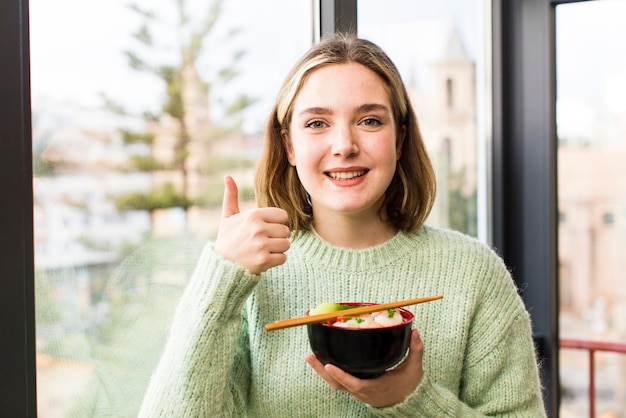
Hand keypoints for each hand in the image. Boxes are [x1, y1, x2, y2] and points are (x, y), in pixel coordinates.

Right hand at [214, 175, 290, 273]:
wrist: (221, 264)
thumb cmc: (227, 238)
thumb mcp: (228, 216)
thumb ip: (231, 196)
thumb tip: (227, 176)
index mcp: (254, 215)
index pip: (283, 216)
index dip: (276, 222)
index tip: (266, 227)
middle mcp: (258, 229)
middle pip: (286, 231)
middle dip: (277, 236)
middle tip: (263, 240)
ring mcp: (262, 245)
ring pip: (286, 244)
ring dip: (278, 248)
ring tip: (264, 249)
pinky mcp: (264, 260)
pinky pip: (283, 258)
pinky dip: (276, 260)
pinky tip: (264, 258)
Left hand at [305, 329, 423, 407]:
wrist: (409, 402)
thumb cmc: (409, 386)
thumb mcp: (414, 368)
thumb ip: (415, 350)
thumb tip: (415, 332)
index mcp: (374, 387)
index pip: (354, 384)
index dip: (340, 376)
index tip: (328, 366)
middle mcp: (362, 392)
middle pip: (337, 384)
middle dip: (322, 371)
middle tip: (310, 356)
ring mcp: (357, 392)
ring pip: (335, 384)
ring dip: (321, 371)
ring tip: (310, 357)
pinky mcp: (356, 389)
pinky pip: (339, 382)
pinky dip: (329, 373)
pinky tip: (322, 361)